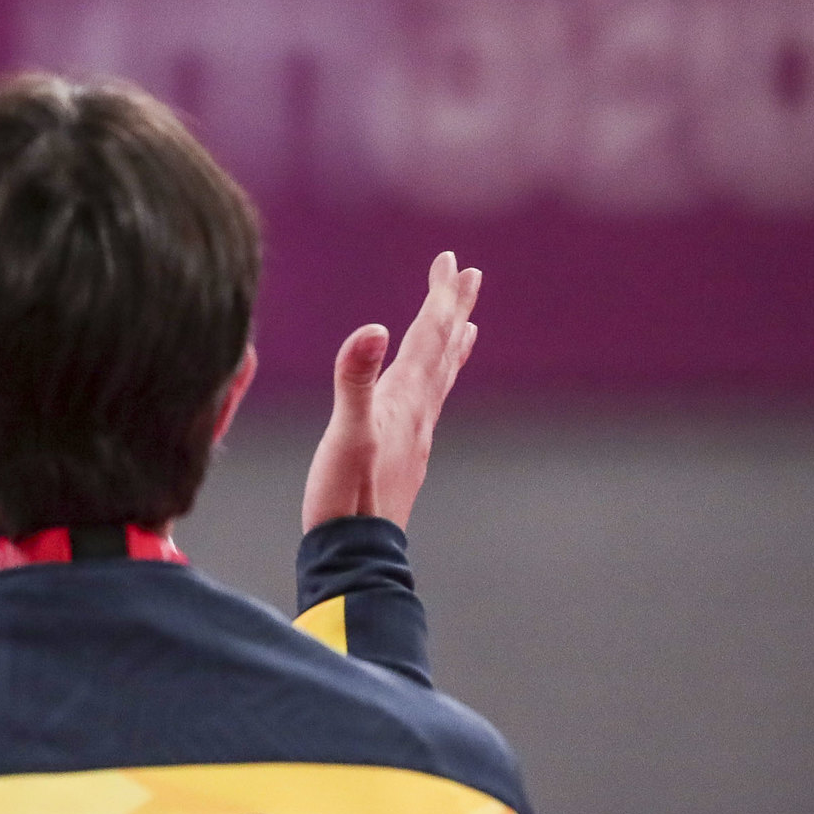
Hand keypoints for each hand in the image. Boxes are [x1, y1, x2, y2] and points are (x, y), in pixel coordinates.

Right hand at [301, 252, 480, 531]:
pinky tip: (429, 386)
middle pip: (444, 349)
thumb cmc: (345, 495)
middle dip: (453, 308)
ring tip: (464, 322)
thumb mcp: (346, 433)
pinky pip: (429, 401)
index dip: (440, 296)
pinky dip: (436, 380)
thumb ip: (355, 380)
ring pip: (441, 376)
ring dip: (451, 343)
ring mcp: (414, 433)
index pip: (429, 336)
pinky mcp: (404, 452)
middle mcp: (418, 411)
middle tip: (469, 273)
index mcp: (404, 399)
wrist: (355, 552)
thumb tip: (372, 328)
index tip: (453, 260)